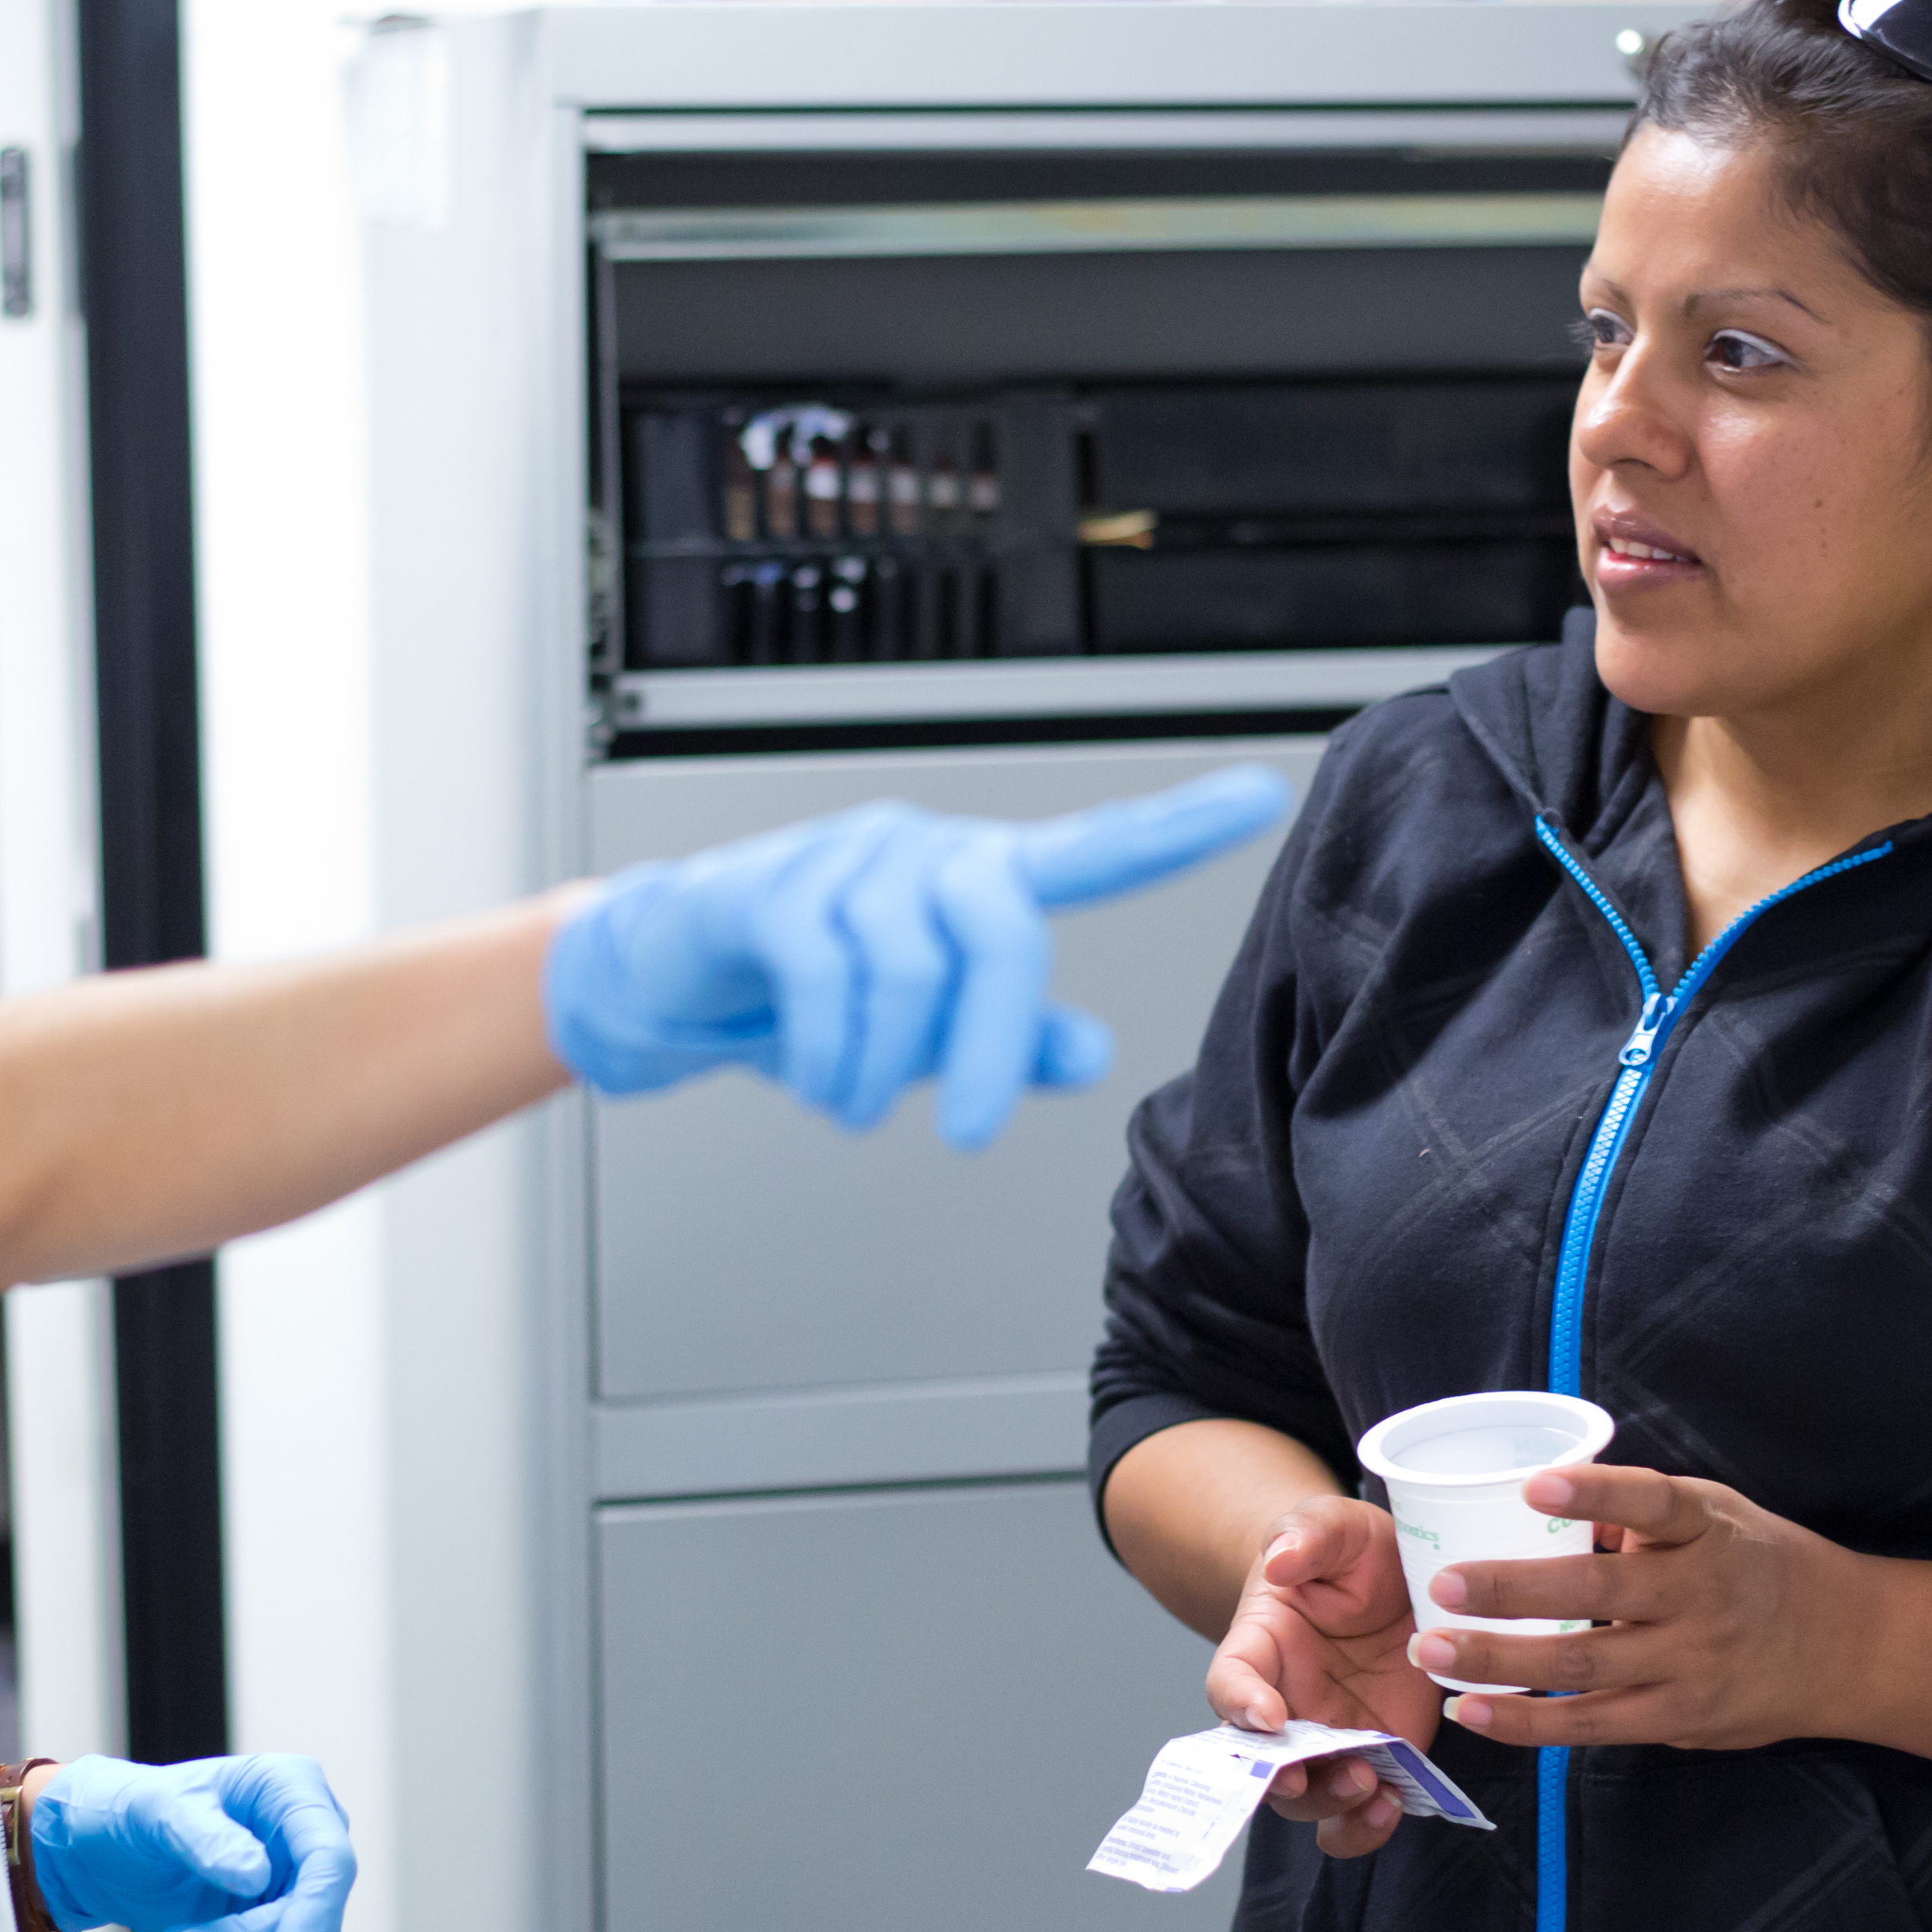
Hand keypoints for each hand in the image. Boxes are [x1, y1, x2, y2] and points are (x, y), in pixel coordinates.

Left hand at [27, 1753, 359, 1931]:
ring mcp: (306, 1882)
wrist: (110, 1848)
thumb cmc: (134, 1811)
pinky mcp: (290, 1922)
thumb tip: (258, 1876)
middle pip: (318, 1918)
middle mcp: (311, 1834)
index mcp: (293, 1788)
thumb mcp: (157, 1811)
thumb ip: (206, 1837)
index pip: (330, 1859)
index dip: (316, 1913)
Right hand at [542, 767, 1291, 1147]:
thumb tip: (1091, 1052)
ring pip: (906, 969)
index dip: (1177, 827)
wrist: (671, 968)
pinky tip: (822, 1086)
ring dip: (883, 1067)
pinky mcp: (772, 887)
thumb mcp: (923, 1026)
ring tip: (857, 1104)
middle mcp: (928, 853)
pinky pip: (823, 978)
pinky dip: (829, 1057)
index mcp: (982, 880)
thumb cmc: (812, 989)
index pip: (1096, 847)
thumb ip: (1010, 1035)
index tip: (1260, 798)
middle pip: (1001, 931)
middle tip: (971, 1133)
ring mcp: (849, 861)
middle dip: (991, 1046)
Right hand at [1199, 1495, 1437, 1857]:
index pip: (1230, 1683)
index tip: (1269, 1715)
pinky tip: (1393, 1806)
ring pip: (1309, 1799)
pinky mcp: (1380, 1759)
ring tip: (1369, 1786)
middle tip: (1307, 1775)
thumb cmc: (1354, 1555)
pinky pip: (1360, 1813)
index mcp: (1261, 1648)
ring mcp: (1332, 1738)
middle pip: (1261, 1764)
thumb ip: (1309, 1533)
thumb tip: (1279, 1561)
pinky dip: (1367, 1825)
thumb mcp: (1339, 1526)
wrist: (1399, 1584)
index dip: (1240, 1704)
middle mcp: (1286, 1705)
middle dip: (1281, 1780)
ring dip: (1330, 1804)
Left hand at [1409, 1465, 1872, 1754]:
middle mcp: (1702, 1596)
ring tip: (1432, 1652)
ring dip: (1500, 1662)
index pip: (1653, 1503)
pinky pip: (1594, 1724)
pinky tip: (1475, 1711)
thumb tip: (1542, 1502)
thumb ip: (1640, 1513)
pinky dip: (1530, 1721)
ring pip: (1585, 1665)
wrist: (1848, 1646)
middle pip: (1600, 1593)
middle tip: (1444, 1584)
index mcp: (1708, 1530)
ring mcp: (1692, 1663)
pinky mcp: (1682, 1718)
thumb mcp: (1715, 1517)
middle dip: (1514, 1591)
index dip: (1596, 1493)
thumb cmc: (1758, 1566)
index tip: (1534, 1485)